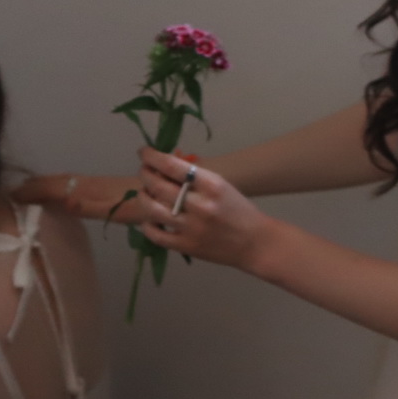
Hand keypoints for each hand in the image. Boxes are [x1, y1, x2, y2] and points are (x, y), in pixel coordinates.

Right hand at [12, 173, 146, 223]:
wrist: (175, 195)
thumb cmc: (145, 205)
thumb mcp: (117, 209)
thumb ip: (90, 206)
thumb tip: (63, 199)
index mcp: (89, 188)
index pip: (55, 186)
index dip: (34, 190)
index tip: (11, 194)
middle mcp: (92, 183)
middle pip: (59, 181)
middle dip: (36, 185)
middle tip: (13, 193)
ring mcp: (101, 185)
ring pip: (68, 182)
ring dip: (47, 185)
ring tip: (29, 191)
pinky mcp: (109, 189)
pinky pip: (77, 186)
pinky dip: (62, 187)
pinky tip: (61, 195)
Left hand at [134, 148, 276, 271]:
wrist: (254, 242)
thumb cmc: (239, 210)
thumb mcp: (223, 187)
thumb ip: (196, 180)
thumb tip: (166, 170)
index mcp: (212, 185)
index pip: (174, 166)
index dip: (153, 157)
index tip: (144, 152)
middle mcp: (200, 205)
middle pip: (159, 186)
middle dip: (145, 174)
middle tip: (143, 170)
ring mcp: (191, 227)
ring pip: (152, 209)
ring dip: (143, 197)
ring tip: (144, 192)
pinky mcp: (185, 246)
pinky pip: (155, 234)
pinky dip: (147, 225)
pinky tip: (149, 218)